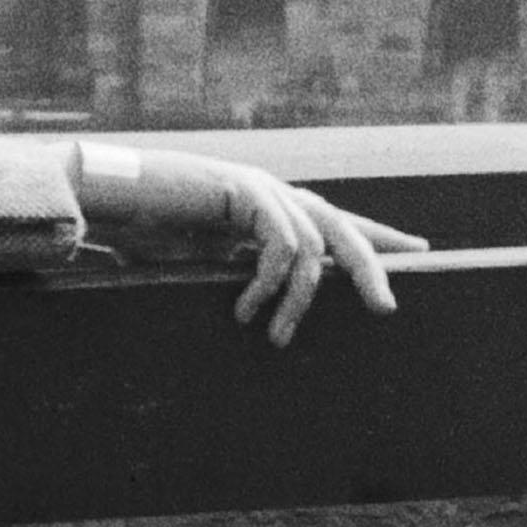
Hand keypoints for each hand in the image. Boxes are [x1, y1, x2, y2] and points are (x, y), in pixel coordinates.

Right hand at [74, 147, 423, 345]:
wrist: (106, 196)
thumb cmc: (147, 230)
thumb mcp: (206, 259)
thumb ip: (241, 271)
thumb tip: (270, 313)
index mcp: (273, 207)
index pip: (338, 221)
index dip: (379, 237)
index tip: (420, 251)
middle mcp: (275, 193)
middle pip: (343, 227)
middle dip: (370, 266)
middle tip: (388, 308)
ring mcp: (261, 188)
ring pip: (310, 248)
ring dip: (297, 301)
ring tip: (276, 338)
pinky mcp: (243, 191)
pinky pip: (277, 245)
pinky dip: (266, 284)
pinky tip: (246, 312)